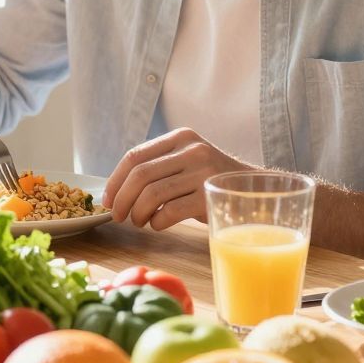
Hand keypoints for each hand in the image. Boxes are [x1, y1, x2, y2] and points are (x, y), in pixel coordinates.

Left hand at [104, 128, 248, 230]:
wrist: (257, 190)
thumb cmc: (213, 180)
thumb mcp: (189, 160)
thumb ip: (161, 165)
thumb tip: (117, 190)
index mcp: (181, 137)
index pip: (135, 156)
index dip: (114, 180)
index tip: (107, 200)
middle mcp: (192, 150)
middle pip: (139, 175)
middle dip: (122, 200)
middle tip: (118, 216)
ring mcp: (202, 173)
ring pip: (151, 194)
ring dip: (137, 213)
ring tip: (139, 222)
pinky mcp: (209, 196)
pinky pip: (169, 212)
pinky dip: (156, 223)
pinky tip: (158, 225)